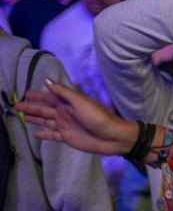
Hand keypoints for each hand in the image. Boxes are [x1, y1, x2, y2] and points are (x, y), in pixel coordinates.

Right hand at [15, 81, 136, 155]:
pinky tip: (34, 133)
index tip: (25, 93)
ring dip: (35, 118)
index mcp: (69, 102)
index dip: (38, 95)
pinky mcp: (67, 137)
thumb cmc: (98, 117)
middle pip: (45, 109)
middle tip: (16, 105)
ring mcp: (66, 125)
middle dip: (31, 107)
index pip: (50, 96)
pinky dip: (43, 134)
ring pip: (46, 121)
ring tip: (22, 116)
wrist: (112, 137)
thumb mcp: (80, 102)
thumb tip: (47, 80)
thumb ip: (63, 92)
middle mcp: (66, 113)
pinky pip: (52, 135)